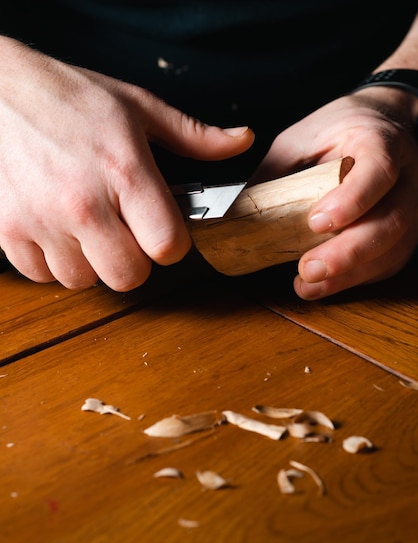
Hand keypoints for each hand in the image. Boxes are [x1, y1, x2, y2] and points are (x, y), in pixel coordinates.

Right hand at [0, 38, 253, 289]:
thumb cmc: (65, 96)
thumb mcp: (136, 107)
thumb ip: (193, 136)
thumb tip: (240, 142)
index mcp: (125, 170)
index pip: (169, 247)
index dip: (171, 244)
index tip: (162, 231)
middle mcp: (84, 203)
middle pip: (129, 277)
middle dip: (133, 260)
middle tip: (123, 233)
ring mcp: (43, 221)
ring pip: (84, 281)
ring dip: (90, 261)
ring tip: (83, 225)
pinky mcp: (9, 232)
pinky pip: (43, 276)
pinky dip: (52, 260)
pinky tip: (55, 229)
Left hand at [256, 89, 417, 298]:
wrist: (382, 124)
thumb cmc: (340, 130)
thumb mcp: (303, 136)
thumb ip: (279, 169)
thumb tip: (240, 207)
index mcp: (380, 142)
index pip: (378, 171)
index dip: (352, 200)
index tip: (317, 222)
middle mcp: (405, 177)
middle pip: (391, 220)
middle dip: (348, 252)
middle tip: (309, 268)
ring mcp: (410, 208)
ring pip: (393, 248)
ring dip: (349, 273)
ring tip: (309, 285)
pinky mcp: (403, 234)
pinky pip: (387, 263)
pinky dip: (355, 279)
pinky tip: (325, 285)